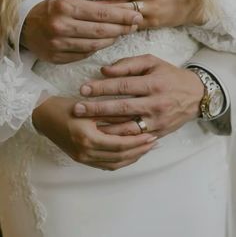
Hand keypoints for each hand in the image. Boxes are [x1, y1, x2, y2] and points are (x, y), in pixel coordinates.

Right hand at [22, 0, 142, 63]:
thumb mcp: (68, 1)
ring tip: (122, 33)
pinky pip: (84, 55)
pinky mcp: (57, 58)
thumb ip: (93, 6)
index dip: (122, 15)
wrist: (24, 26)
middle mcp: (60, 26)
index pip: (100, 13)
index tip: (137, 15)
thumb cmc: (51, 10)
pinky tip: (105, 42)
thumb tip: (122, 8)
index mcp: (64, 7)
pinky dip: (97, 49)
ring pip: (94, 45)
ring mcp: (58, 45)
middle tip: (135, 25)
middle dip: (121, 28)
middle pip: (100, 30)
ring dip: (111, 40)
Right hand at [32, 96, 155, 170]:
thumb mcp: (89, 107)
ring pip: (114, 164)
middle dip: (139, 150)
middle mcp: (85, 152)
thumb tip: (134, 119)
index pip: (120, 145)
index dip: (137, 142)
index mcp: (87, 138)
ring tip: (145, 149)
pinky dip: (120, 161)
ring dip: (132, 157)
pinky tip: (130, 154)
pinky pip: (105, 165)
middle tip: (153, 143)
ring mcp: (83, 158)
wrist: (43, 116)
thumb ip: (111, 114)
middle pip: (119, 157)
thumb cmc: (66, 106)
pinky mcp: (81, 159)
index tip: (151, 135)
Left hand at [73, 54, 203, 138]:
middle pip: (122, 108)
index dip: (102, 88)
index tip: (83, 89)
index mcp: (154, 83)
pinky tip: (102, 136)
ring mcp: (157, 121)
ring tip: (84, 125)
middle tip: (77, 109)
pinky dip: (118, 138)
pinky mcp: (158, 133)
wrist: (195, 95)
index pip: (123, 86)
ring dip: (104, 127)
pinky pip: (135, 138)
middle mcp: (156, 103)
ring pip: (127, 128)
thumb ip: (128, 64)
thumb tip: (104, 70)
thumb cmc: (169, 75)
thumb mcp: (152, 62)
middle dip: (97, 109)